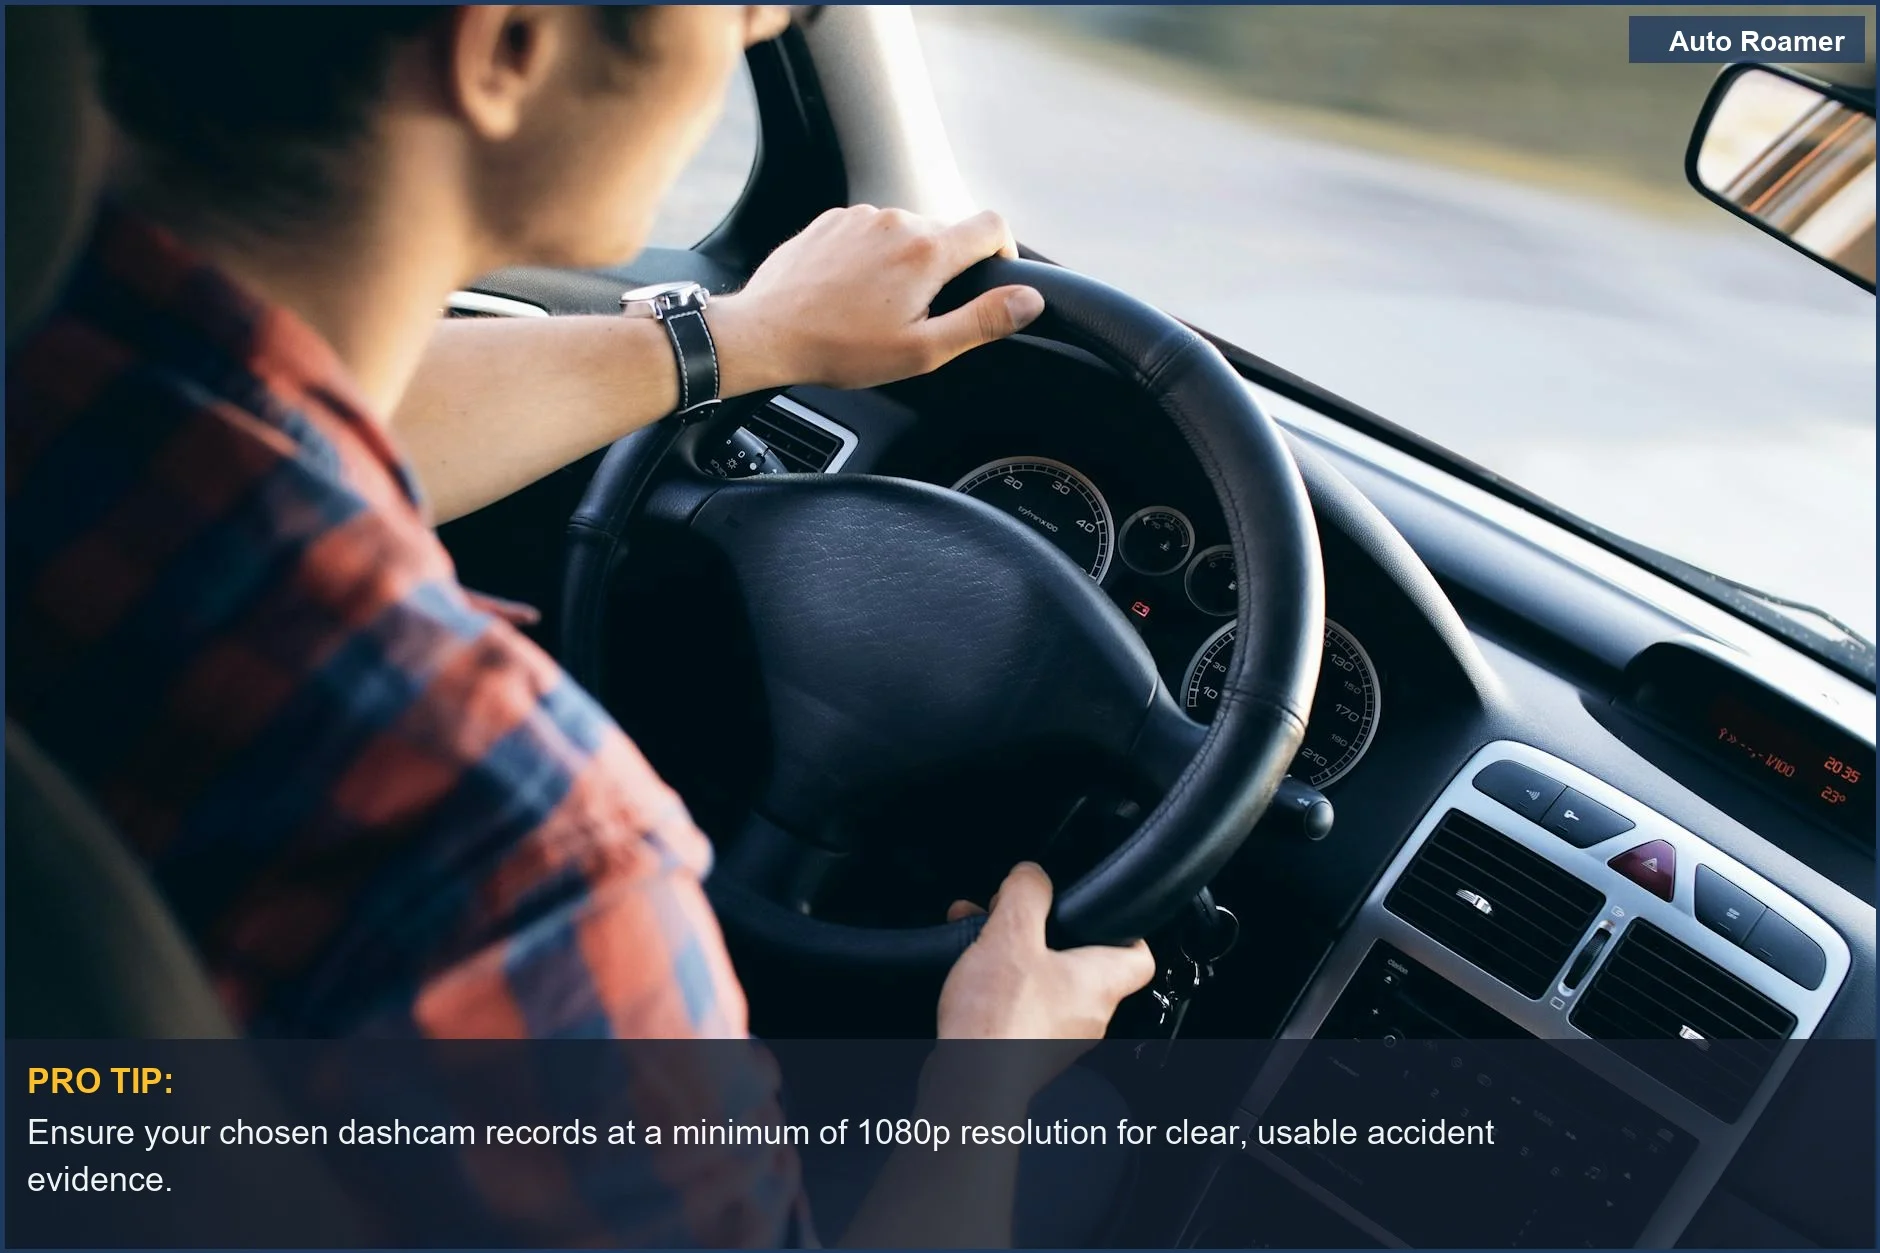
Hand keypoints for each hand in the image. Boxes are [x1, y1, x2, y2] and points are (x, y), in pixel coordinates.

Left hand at [709, 206, 1044, 392]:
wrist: (765, 332)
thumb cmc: (840, 348)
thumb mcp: (922, 349)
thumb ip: (982, 321)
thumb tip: (1029, 301)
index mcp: (928, 251)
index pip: (993, 226)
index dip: (1003, 252)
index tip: (991, 279)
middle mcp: (897, 220)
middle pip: (946, 233)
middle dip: (944, 270)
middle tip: (918, 315)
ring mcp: (860, 216)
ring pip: (906, 232)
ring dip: (905, 263)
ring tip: (877, 307)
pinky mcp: (831, 220)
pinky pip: (869, 232)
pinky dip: (871, 257)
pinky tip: (850, 292)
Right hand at [937, 861, 1154, 1038]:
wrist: (969, 1083)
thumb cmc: (999, 1022)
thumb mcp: (1011, 935)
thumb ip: (1027, 894)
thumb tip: (1032, 874)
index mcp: (1100, 983)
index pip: (1140, 955)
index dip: (1124, 927)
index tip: (1101, 911)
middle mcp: (1088, 1013)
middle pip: (1082, 962)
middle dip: (1045, 932)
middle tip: (1019, 915)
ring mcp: (1059, 1034)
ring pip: (1046, 980)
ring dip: (1016, 954)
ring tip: (982, 935)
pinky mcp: (1028, 1048)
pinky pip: (1022, 1004)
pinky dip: (1001, 982)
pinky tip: (970, 970)